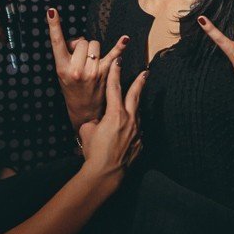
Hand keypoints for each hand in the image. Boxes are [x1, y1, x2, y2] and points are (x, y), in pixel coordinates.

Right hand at [46, 8, 127, 131]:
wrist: (85, 111)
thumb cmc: (72, 89)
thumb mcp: (62, 72)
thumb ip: (68, 54)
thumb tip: (79, 41)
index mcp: (62, 68)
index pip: (57, 42)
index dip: (54, 26)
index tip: (52, 11)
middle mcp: (76, 69)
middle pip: (81, 42)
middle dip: (81, 45)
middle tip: (79, 58)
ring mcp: (92, 72)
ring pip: (94, 44)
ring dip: (93, 49)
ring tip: (90, 62)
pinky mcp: (105, 74)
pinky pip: (113, 55)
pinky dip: (120, 46)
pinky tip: (125, 38)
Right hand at [78, 59, 145, 183]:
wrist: (106, 173)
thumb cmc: (94, 152)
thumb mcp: (87, 131)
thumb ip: (94, 121)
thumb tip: (97, 122)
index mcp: (114, 114)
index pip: (114, 88)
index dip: (115, 73)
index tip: (118, 61)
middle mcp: (129, 120)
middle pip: (135, 96)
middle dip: (139, 82)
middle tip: (145, 72)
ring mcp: (136, 132)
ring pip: (138, 113)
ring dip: (136, 106)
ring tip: (136, 99)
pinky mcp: (139, 144)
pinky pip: (138, 130)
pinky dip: (134, 126)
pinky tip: (131, 128)